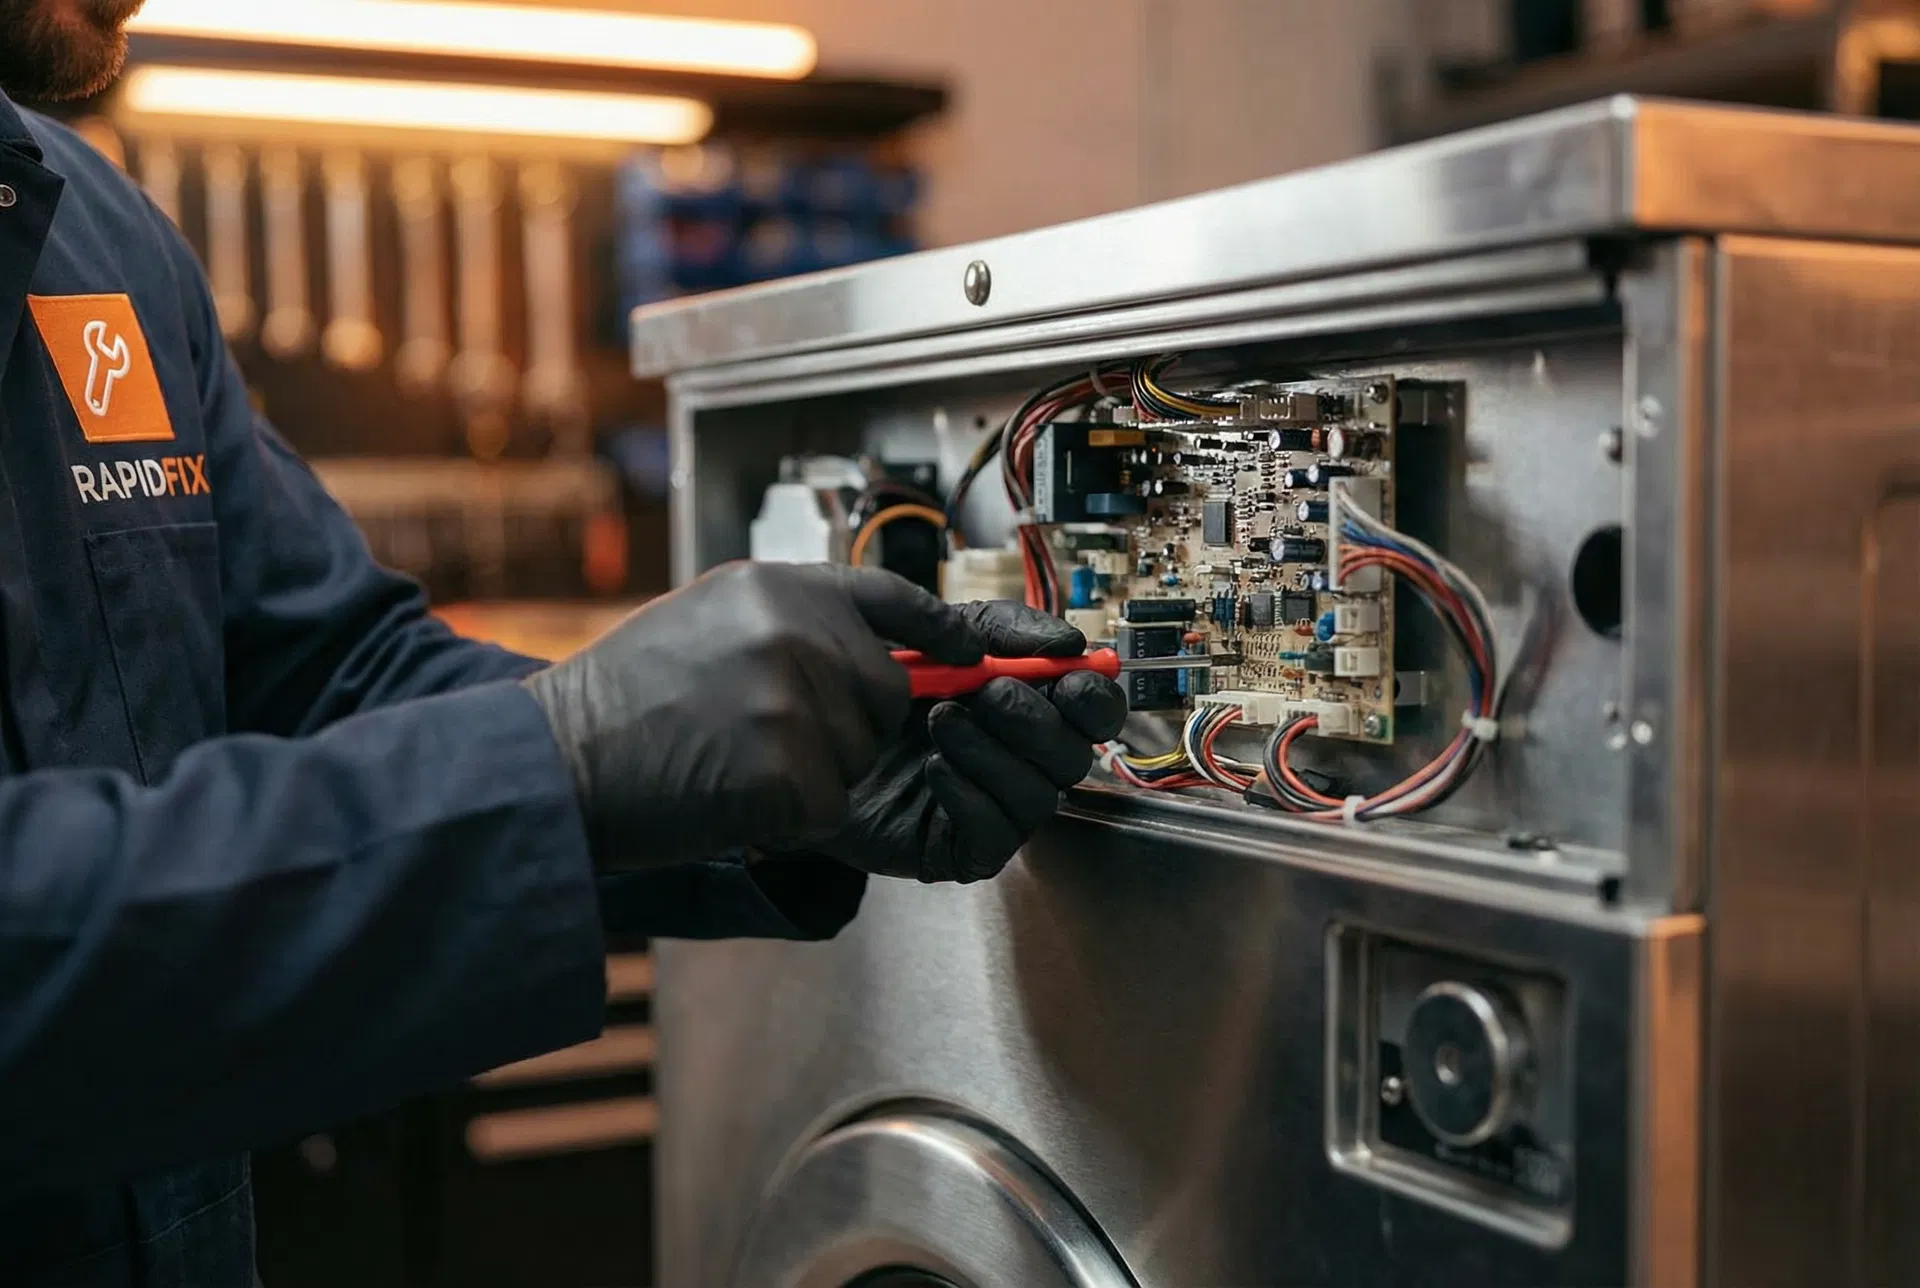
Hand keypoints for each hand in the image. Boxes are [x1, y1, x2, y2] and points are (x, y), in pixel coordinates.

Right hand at [523, 562, 983, 867]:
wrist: (559, 762)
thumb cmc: (624, 698)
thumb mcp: (707, 618)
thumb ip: (786, 619)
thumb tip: (863, 641)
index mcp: (775, 588)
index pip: (887, 595)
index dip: (936, 625)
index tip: (968, 649)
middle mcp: (794, 633)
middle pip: (884, 690)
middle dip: (847, 724)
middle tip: (763, 737)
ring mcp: (794, 701)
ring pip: (859, 754)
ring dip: (814, 773)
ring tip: (733, 760)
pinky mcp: (790, 772)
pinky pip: (830, 806)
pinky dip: (791, 818)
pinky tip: (730, 796)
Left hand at [789, 601, 1128, 883]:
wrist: (793, 733)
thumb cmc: (862, 681)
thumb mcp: (925, 630)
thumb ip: (994, 625)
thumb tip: (1067, 641)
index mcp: (1024, 702)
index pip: (1092, 708)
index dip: (1092, 693)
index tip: (1065, 672)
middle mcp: (1019, 759)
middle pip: (1077, 754)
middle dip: (1037, 720)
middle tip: (987, 692)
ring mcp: (993, 806)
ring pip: (1040, 795)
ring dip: (995, 752)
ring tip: (939, 722)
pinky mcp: (959, 848)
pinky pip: (996, 834)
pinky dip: (970, 794)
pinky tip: (932, 766)